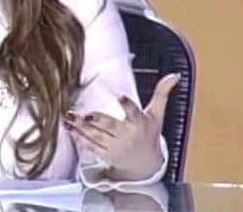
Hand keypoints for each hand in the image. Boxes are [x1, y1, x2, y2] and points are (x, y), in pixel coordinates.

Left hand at [65, 73, 180, 180]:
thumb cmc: (149, 135)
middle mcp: (126, 135)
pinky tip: (68, 128)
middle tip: (83, 113)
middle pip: (110, 126)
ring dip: (80, 127)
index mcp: (139, 123)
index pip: (134, 113)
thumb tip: (174, 75)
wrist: (144, 166)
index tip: (121, 96)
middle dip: (96, 120)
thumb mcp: (157, 115)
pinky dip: (78, 137)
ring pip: (95, 136)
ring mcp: (113, 146)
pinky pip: (89, 146)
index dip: (128, 105)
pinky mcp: (104, 154)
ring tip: (68, 116)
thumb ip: (162, 93)